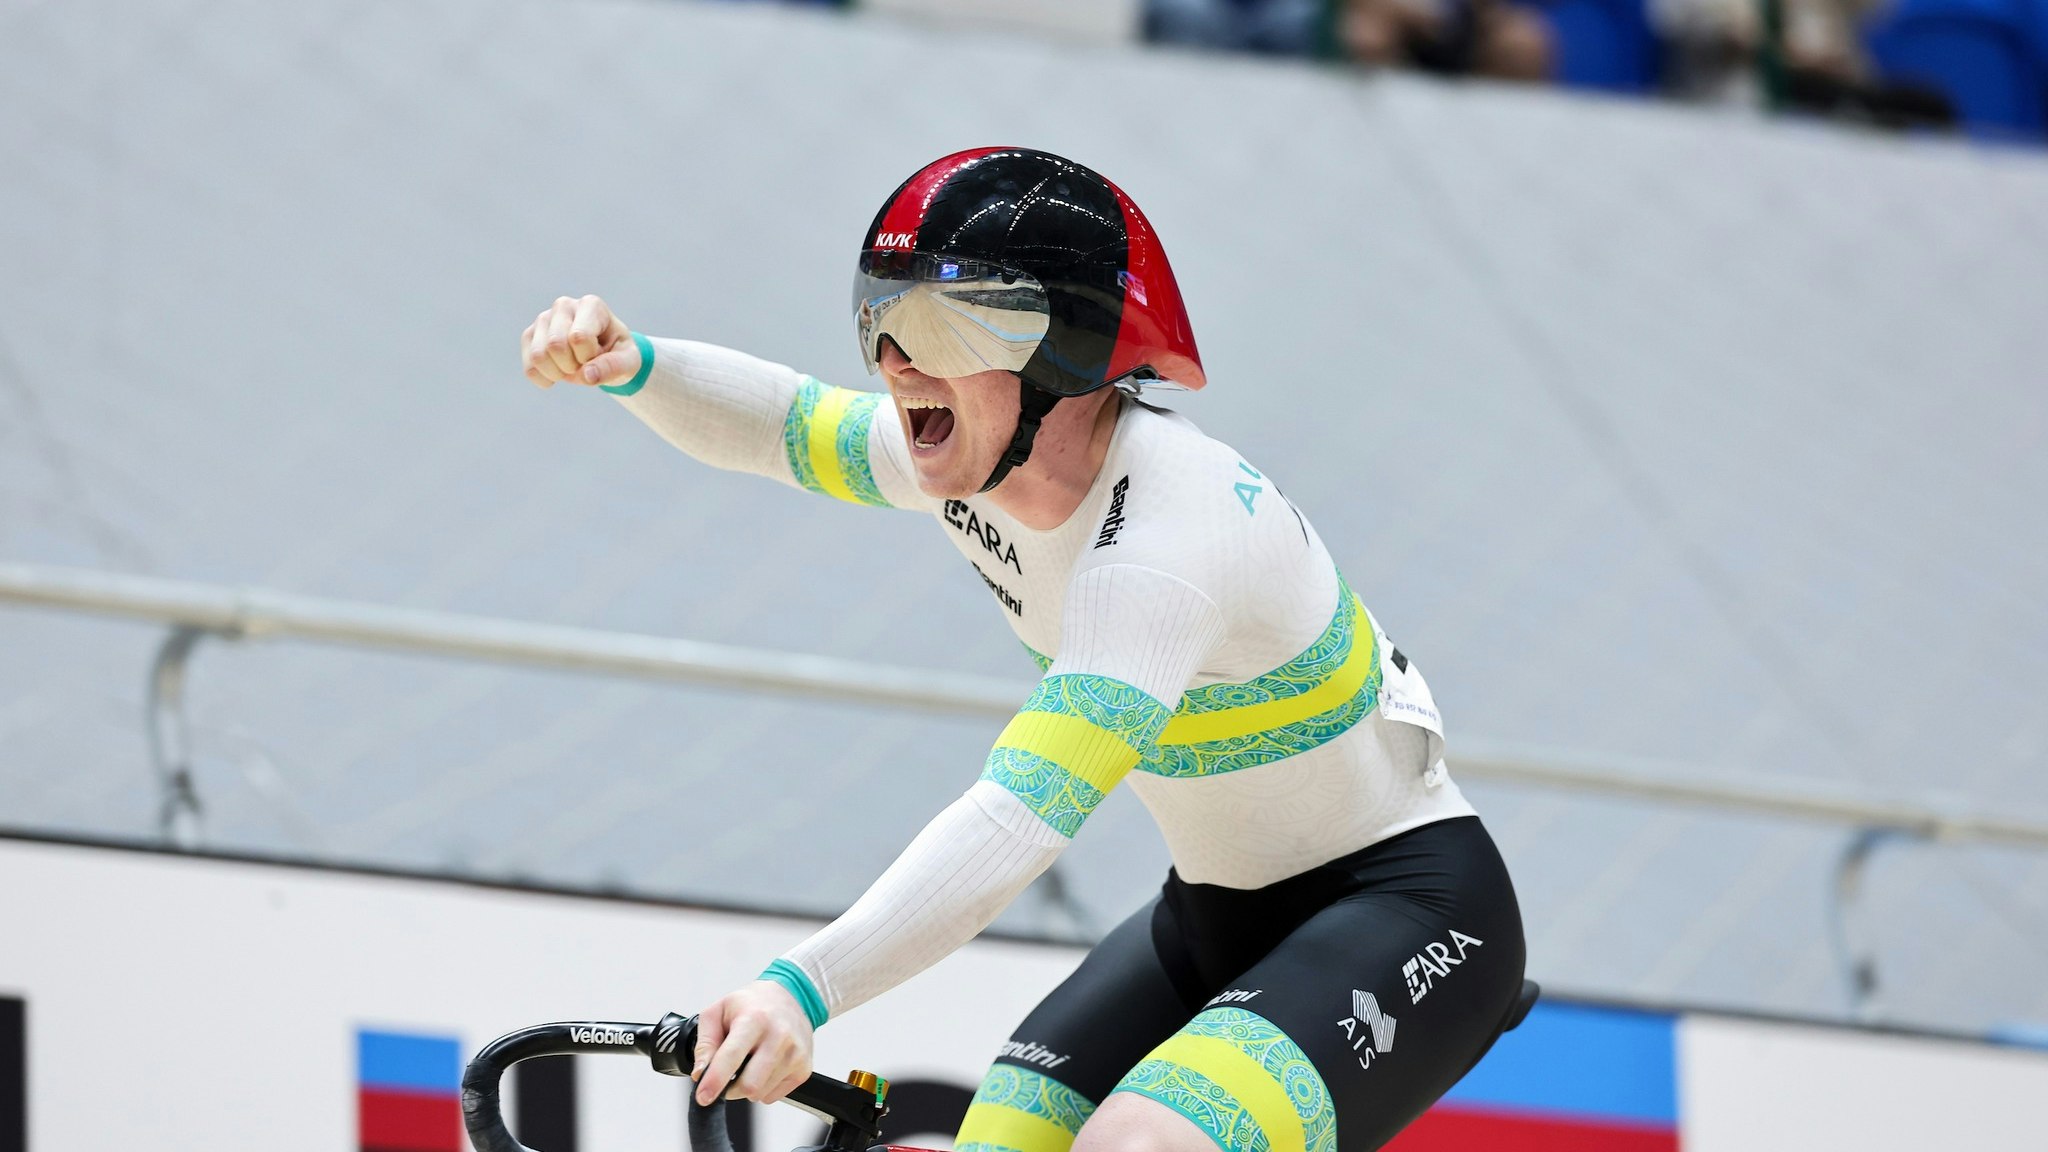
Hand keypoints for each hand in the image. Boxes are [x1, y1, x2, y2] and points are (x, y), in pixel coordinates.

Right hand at [521, 295, 639, 387]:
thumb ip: (613, 367)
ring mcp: (543, 319)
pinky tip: (559, 374)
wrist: (605, 353)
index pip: (579, 337)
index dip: (590, 357)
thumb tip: (586, 376)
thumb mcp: (628, 361)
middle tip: (585, 363)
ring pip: (538, 357)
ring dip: (558, 374)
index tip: (600, 354)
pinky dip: (545, 380)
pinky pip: (529, 369)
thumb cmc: (618, 352)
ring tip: (573, 366)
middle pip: (555, 345)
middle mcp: (563, 306)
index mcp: (591, 305)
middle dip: (573, 366)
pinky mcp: (529, 336)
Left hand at [692, 980, 814, 1105]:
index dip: (715, 1080)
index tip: (703, 1097)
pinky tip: (764, 1068)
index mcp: (754, 1018)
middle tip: (727, 1077)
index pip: (732, 1056)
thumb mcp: (718, 1012)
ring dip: (747, 1087)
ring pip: (760, 1093)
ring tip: (749, 1064)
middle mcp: (779, 1035)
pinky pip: (773, 1096)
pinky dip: (762, 1088)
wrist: (790, 997)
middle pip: (749, 1084)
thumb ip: (705, 1043)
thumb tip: (700, 1073)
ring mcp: (795, 1053)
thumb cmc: (752, 1005)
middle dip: (730, 1089)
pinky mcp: (804, 1068)